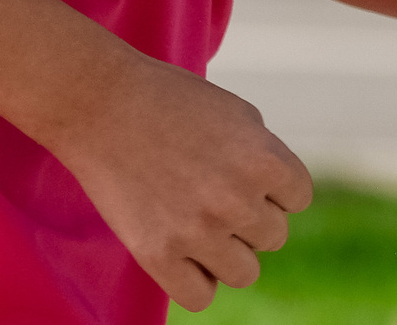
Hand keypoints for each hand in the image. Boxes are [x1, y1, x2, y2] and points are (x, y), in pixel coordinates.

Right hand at [46, 53, 312, 311]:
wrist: (99, 102)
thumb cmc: (168, 100)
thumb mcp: (235, 113)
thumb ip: (266, 156)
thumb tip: (281, 199)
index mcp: (262, 158)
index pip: (297, 198)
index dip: (270, 184)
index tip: (238, 169)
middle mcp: (236, 199)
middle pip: (273, 236)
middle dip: (247, 215)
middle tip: (208, 189)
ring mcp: (197, 231)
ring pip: (244, 272)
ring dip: (226, 252)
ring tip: (195, 221)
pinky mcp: (158, 255)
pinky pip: (200, 296)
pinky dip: (194, 280)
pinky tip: (179, 251)